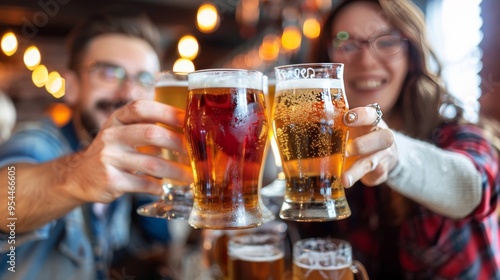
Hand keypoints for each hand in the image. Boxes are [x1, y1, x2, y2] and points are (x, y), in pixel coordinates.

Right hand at [65, 100, 192, 202]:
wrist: (78, 177)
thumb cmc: (113, 152)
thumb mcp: (123, 133)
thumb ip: (149, 128)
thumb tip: (189, 130)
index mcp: (117, 119)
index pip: (142, 108)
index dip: (167, 111)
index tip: (188, 119)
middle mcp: (111, 135)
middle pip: (150, 133)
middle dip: (178, 143)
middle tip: (195, 153)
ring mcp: (108, 158)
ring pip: (151, 163)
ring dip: (176, 170)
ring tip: (190, 176)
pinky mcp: (110, 180)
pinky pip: (143, 183)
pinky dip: (159, 186)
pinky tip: (165, 187)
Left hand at [342, 104, 397, 187]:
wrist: (385, 151)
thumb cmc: (362, 134)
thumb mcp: (354, 125)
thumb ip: (339, 124)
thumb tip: (307, 120)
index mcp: (373, 121)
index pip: (371, 114)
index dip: (361, 116)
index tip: (346, 119)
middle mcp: (383, 136)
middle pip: (383, 138)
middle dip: (363, 145)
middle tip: (346, 151)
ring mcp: (384, 155)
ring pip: (373, 162)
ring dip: (357, 171)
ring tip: (345, 180)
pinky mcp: (382, 171)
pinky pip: (376, 176)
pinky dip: (364, 179)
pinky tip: (350, 181)